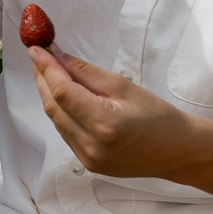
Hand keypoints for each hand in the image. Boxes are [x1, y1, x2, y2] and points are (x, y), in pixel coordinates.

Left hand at [29, 44, 202, 180]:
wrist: (176, 151)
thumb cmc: (157, 116)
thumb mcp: (123, 86)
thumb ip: (86, 72)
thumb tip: (56, 55)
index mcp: (104, 124)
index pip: (63, 92)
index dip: (46, 68)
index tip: (35, 49)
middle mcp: (91, 146)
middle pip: (53, 107)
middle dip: (43, 79)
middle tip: (39, 57)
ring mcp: (87, 159)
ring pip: (56, 121)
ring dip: (50, 95)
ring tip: (49, 72)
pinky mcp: (87, 165)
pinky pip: (65, 133)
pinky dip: (61, 112)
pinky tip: (63, 97)